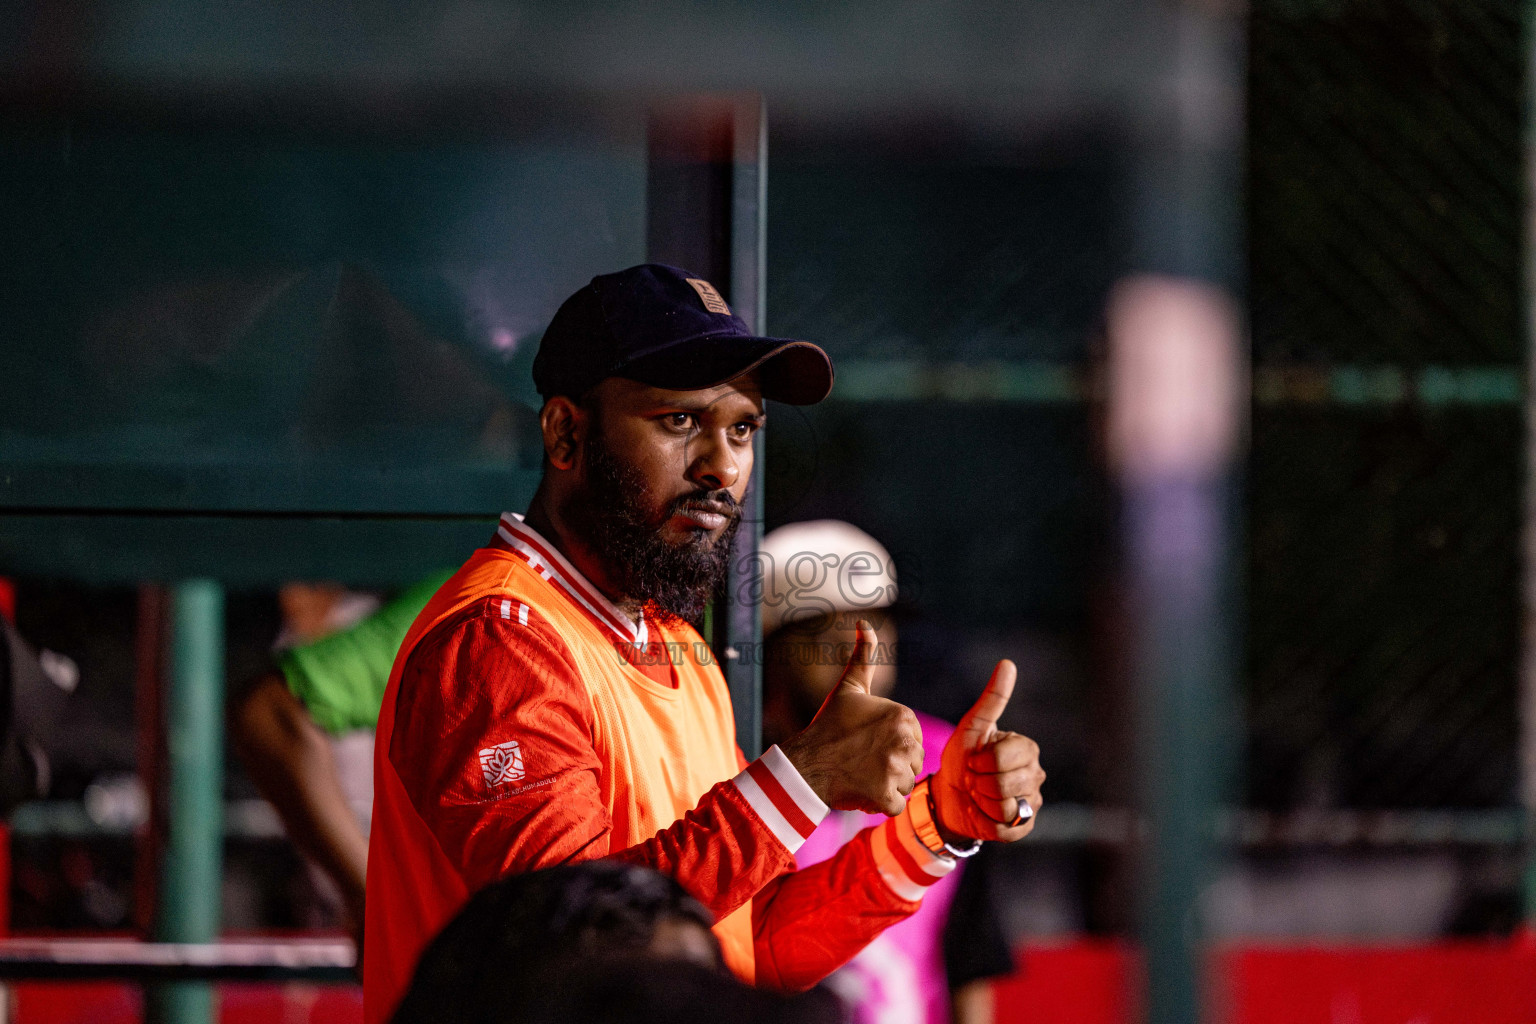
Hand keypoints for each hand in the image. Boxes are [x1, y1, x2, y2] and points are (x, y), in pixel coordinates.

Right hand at [780, 621, 924, 815]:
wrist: (804, 763)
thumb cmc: (828, 726)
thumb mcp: (849, 688)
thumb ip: (863, 656)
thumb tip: (864, 623)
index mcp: (903, 716)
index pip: (913, 739)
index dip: (891, 745)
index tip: (868, 743)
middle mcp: (904, 741)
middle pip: (913, 763)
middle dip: (892, 766)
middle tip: (863, 761)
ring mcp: (895, 770)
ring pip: (906, 784)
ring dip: (886, 786)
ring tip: (861, 775)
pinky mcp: (886, 797)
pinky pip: (896, 806)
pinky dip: (880, 804)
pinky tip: (861, 791)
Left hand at [931, 659, 1043, 843]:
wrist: (948, 795)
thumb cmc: (962, 758)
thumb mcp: (972, 727)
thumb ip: (992, 699)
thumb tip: (1008, 663)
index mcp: (1027, 749)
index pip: (1004, 757)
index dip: (979, 760)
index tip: (974, 759)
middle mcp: (1036, 776)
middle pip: (1003, 783)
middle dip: (979, 781)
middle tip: (975, 779)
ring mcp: (1032, 803)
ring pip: (1004, 806)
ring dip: (981, 801)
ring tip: (979, 795)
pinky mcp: (1023, 828)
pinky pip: (1004, 828)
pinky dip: (985, 821)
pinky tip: (983, 813)